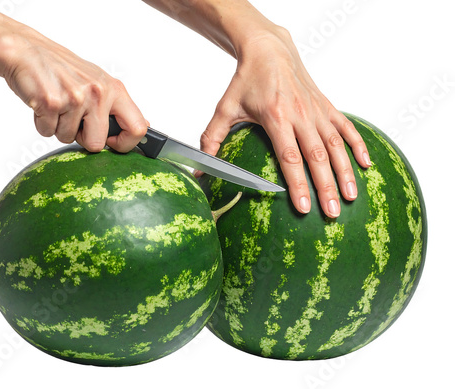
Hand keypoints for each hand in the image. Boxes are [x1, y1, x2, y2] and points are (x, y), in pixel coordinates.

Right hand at [2, 32, 147, 152]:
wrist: (24, 51)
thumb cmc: (61, 69)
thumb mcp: (98, 82)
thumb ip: (117, 106)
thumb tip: (142, 127)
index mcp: (114, 89)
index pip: (138, 128)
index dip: (125, 143)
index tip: (113, 142)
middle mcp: (98, 93)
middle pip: (97, 143)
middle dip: (82, 138)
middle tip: (73, 118)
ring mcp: (75, 98)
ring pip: (68, 139)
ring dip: (58, 127)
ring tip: (56, 105)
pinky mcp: (51, 102)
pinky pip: (48, 132)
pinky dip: (42, 123)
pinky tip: (43, 104)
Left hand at [200, 28, 370, 217]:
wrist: (269, 50)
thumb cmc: (246, 81)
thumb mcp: (225, 109)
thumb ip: (212, 139)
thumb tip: (199, 169)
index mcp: (276, 117)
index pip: (289, 158)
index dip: (298, 184)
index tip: (304, 207)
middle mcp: (301, 114)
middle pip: (317, 157)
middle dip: (326, 187)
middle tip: (333, 213)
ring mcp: (316, 110)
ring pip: (336, 145)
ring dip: (345, 172)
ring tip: (351, 196)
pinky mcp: (326, 106)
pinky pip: (346, 128)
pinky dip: (358, 145)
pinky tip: (365, 164)